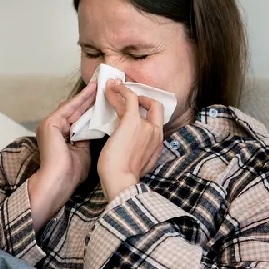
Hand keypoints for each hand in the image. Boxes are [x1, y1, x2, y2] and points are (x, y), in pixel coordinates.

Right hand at [27, 81, 96, 230]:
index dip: (91, 108)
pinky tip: (93, 92)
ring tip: (100, 84)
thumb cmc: (70, 174)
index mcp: (59, 135)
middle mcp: (53, 127)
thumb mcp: (82, 152)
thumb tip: (97, 129)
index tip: (105, 99)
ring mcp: (49, 124)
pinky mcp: (50, 123)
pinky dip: (81, 100)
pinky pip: (69, 108)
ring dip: (87, 96)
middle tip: (104, 85)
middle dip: (89, 98)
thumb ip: (86, 139)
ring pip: (72, 106)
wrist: (58, 182)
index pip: (78, 117)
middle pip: (75, 109)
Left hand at [97, 79, 164, 200]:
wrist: (120, 182)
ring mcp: (146, 126)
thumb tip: (129, 146)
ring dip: (124, 93)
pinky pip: (130, 98)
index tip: (135, 111)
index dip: (147, 113)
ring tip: (111, 88)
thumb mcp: (136, 164)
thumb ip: (138, 153)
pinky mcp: (132, 121)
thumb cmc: (122, 179)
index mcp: (157, 145)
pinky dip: (121, 90)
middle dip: (142, 99)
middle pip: (154, 107)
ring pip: (137, 101)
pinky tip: (111, 87)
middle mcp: (155, 133)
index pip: (156, 122)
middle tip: (127, 98)